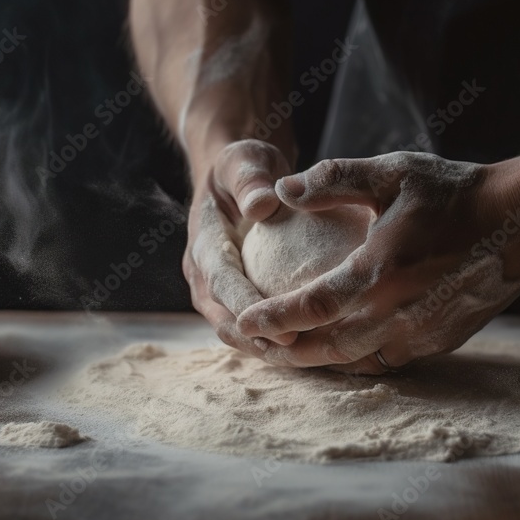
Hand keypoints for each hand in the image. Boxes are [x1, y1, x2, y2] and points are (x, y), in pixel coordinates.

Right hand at [184, 139, 295, 355]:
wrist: (236, 177)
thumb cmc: (244, 166)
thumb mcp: (245, 160)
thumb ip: (250, 179)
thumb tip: (262, 204)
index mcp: (202, 243)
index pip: (220, 281)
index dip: (246, 305)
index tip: (279, 322)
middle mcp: (203, 274)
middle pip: (225, 319)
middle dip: (258, 341)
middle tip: (301, 355)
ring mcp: (217, 290)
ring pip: (238, 331)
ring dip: (268, 349)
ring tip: (311, 359)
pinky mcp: (234, 298)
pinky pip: (255, 325)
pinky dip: (278, 339)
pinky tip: (317, 346)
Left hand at [236, 151, 519, 373]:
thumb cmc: (456, 192)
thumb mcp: (392, 173)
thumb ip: (333, 180)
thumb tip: (280, 190)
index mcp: (379, 273)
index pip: (310, 308)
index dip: (271, 318)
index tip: (243, 320)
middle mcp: (397, 314)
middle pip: (325, 348)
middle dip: (283, 351)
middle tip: (252, 344)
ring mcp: (422, 334)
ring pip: (355, 360)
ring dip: (317, 359)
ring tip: (286, 350)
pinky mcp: (440, 341)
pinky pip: (386, 358)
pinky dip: (355, 356)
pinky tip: (339, 345)